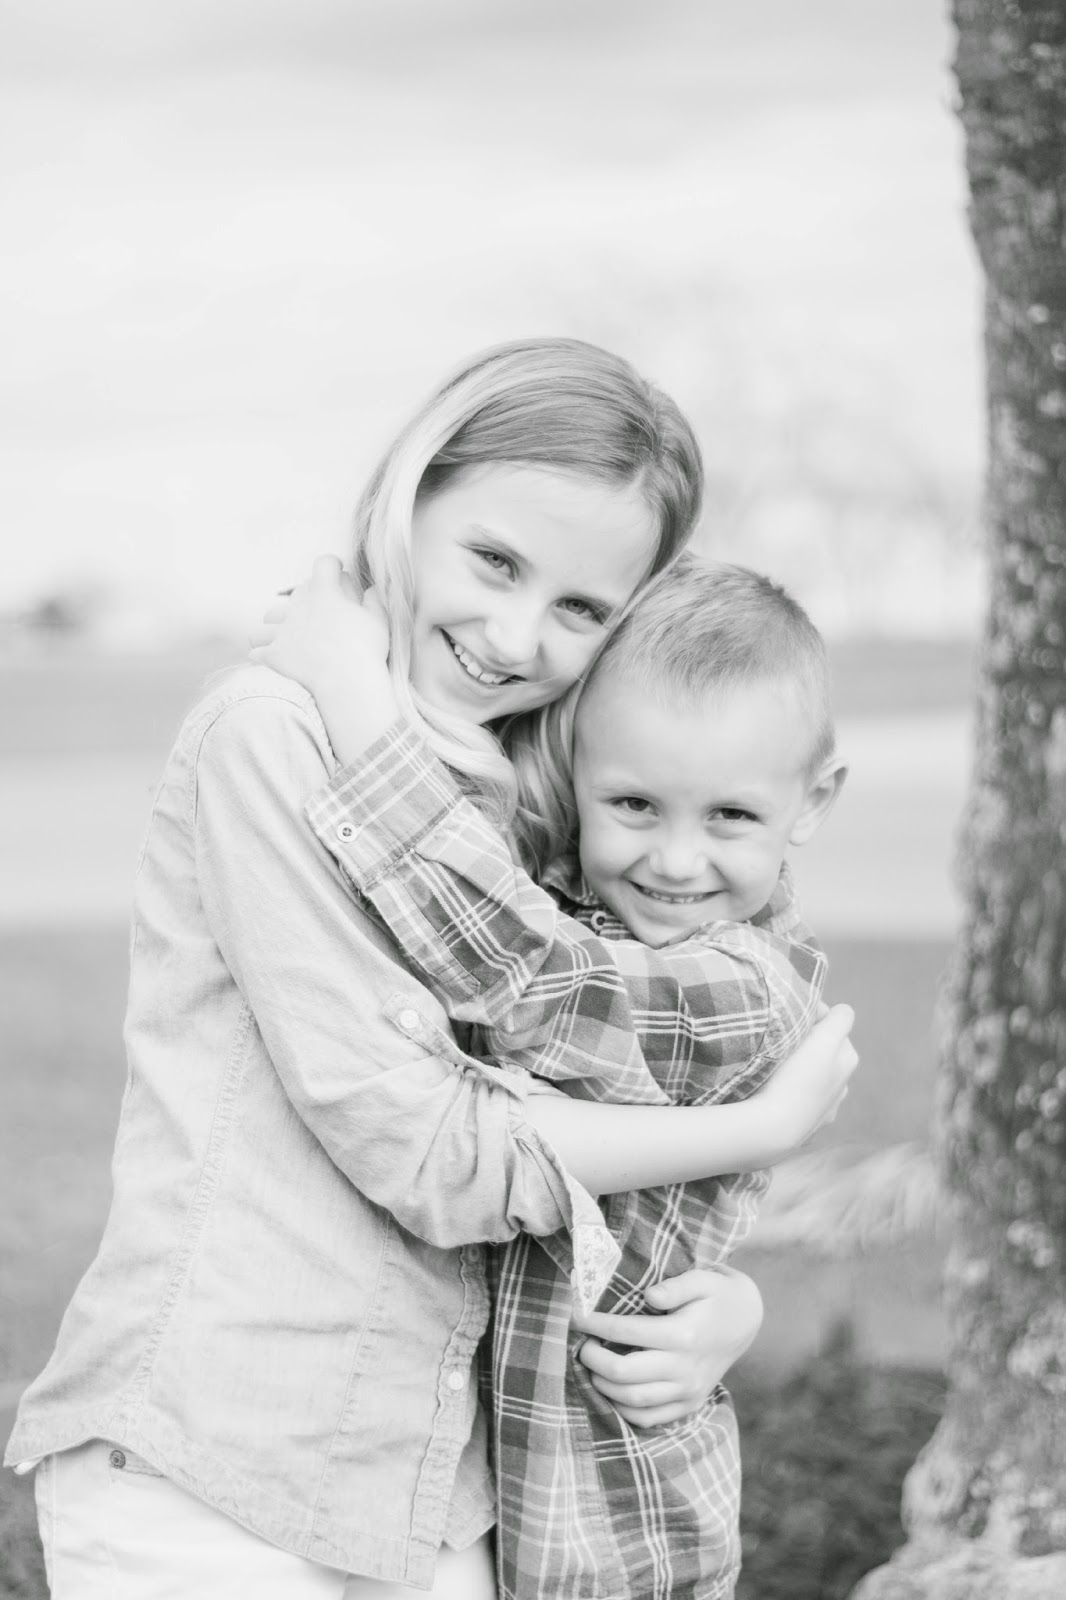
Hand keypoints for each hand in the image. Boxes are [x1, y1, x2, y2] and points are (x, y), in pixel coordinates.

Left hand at [249, 554, 389, 701]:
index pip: (323, 564)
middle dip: (308, 598)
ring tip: (285, 633)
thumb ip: (374, 600)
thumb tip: (371, 589)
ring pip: (269, 617)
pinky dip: (263, 652)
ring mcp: (282, 630)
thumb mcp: (379, 621)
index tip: (337, 571)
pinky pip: (257, 649)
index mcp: (325, 593)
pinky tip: (270, 657)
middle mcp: (299, 606)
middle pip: (298, 591)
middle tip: (320, 613)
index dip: (331, 565)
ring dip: (276, 623)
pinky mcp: (273, 654)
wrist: (347, 685)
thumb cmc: (367, 652)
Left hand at [572, 1266, 763, 1427]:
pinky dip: (622, 1408)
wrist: (746, 1321)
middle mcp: (685, 1369)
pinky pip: (648, 1418)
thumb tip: (648, 1295)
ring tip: (591, 1364)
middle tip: (580, 1343)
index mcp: (685, 1335)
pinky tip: (610, 1388)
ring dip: (602, 1384)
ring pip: (632, 1400)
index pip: (627, 1331)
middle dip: (592, 1358)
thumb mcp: (703, 1278)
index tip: (575, 1314)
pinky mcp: (689, 1405)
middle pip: (623, 1374)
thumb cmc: (717, 1294)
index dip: (595, 1323)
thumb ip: (676, 1286)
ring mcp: (688, 1392)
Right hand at [749, 1003, 857, 1162]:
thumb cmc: (795, 1076)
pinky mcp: (810, 1127)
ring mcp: (827, 1108)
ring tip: (778, 1074)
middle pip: (826, 1048)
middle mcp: (844, 1082)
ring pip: (814, 1076)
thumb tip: (831, 1012)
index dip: (814, 1017)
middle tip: (784, 1046)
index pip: (835, 1019)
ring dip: (803, 1071)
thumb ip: (838, 1018)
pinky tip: (779, 1098)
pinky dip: (795, 1097)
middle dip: (810, 1044)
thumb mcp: (823, 1038)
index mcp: (847, 1056)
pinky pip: (802, 1101)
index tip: (793, 1022)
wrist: (774, 1128)